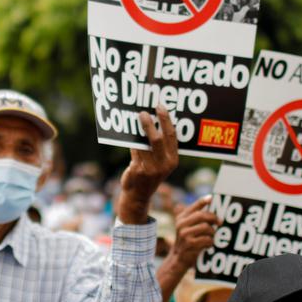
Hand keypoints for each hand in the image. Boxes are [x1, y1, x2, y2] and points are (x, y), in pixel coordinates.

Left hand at [117, 107, 178, 222]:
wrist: (139, 195)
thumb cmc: (150, 174)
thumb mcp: (161, 163)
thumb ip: (160, 147)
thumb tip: (152, 121)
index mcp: (173, 160)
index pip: (172, 137)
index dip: (166, 120)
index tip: (160, 107)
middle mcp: (164, 164)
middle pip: (157, 139)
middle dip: (150, 124)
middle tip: (143, 112)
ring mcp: (151, 168)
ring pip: (143, 144)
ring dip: (138, 130)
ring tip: (134, 119)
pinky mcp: (138, 170)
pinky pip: (134, 150)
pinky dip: (132, 141)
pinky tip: (128, 133)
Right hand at [169, 196, 218, 269]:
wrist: (178, 257)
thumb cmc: (187, 240)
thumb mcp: (187, 227)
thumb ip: (195, 218)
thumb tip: (212, 210)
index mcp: (181, 217)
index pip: (194, 206)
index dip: (203, 201)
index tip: (212, 198)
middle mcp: (181, 224)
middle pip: (202, 215)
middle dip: (213, 218)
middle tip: (220, 222)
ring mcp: (184, 233)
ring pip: (206, 227)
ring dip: (212, 232)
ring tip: (212, 236)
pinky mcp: (189, 243)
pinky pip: (206, 239)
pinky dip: (210, 241)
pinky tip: (208, 244)